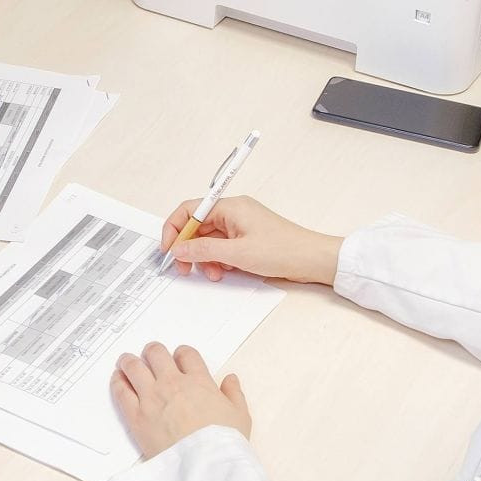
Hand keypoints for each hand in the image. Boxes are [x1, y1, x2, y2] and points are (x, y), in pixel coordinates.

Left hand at [111, 344, 251, 458]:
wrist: (204, 465)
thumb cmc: (223, 443)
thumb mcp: (240, 416)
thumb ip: (234, 394)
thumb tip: (230, 379)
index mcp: (199, 381)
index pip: (186, 355)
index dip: (181, 353)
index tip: (178, 357)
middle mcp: (173, 384)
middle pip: (157, 354)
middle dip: (153, 352)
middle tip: (150, 354)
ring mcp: (152, 398)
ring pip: (134, 367)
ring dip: (130, 361)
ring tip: (126, 361)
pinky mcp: (136, 416)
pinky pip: (121, 391)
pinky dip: (117, 381)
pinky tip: (117, 379)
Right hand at [157, 195, 343, 284]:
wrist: (313, 260)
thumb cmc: (283, 250)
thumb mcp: (237, 253)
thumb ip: (204, 250)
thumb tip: (179, 249)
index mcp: (230, 206)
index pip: (190, 210)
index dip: (175, 229)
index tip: (168, 249)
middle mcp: (233, 213)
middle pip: (197, 227)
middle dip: (189, 248)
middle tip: (184, 268)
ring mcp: (240, 227)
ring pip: (209, 240)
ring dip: (205, 258)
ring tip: (213, 274)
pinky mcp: (247, 240)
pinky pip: (222, 248)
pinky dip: (218, 261)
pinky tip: (224, 273)